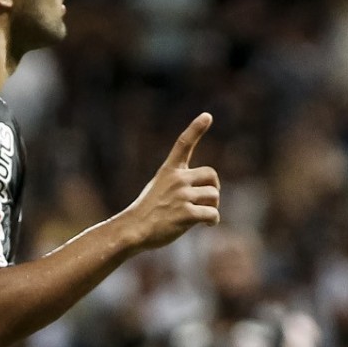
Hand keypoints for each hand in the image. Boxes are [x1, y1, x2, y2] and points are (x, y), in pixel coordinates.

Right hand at [124, 113, 219, 250]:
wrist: (133, 231)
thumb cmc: (147, 212)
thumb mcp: (158, 188)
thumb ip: (179, 183)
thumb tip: (207, 191)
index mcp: (169, 170)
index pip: (183, 143)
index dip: (196, 128)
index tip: (207, 115)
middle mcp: (177, 179)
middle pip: (211, 175)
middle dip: (213, 188)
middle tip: (207, 201)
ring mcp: (181, 196)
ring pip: (213, 196)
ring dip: (212, 207)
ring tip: (203, 217)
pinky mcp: (186, 213)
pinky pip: (212, 213)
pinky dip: (213, 220)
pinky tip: (207, 225)